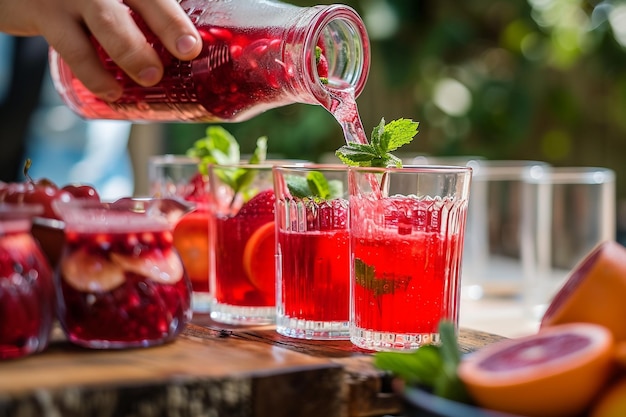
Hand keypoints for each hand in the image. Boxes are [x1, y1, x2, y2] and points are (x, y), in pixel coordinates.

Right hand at [0, 0, 201, 100]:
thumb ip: (140, 14)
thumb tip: (184, 55)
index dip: (174, 18)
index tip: (193, 45)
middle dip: (167, 23)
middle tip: (186, 51)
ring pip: (107, 20)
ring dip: (132, 51)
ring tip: (151, 77)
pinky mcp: (42, 12)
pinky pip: (72, 47)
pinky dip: (94, 74)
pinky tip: (110, 91)